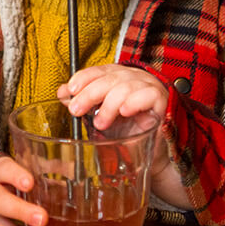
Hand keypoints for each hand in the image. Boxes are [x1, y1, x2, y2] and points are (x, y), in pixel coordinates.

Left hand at [59, 64, 190, 207]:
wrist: (146, 156)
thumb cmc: (124, 133)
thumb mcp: (98, 116)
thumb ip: (83, 103)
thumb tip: (63, 93)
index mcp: (118, 77)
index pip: (100, 70)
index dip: (84, 77)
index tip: (70, 90)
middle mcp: (133, 78)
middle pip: (110, 77)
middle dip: (90, 93)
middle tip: (76, 110)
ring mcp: (148, 88)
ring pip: (126, 86)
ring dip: (109, 105)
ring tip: (100, 123)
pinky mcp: (162, 102)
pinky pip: (149, 95)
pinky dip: (134, 101)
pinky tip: (124, 112)